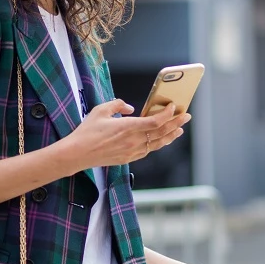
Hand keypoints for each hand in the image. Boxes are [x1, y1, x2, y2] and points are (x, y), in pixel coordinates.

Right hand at [62, 98, 190, 169]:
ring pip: (157, 144)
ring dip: (170, 136)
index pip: (155, 121)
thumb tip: (130, 108)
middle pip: (161, 132)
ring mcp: (131, 151)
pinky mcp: (128, 158)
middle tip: (186, 116)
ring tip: (178, 130)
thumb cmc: (87, 131)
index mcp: (127, 127)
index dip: (168, 114)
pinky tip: (160, 140)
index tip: (174, 107)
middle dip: (175, 123)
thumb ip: (117, 105)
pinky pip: (147, 151)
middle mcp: (133, 140)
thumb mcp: (100, 110)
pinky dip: (157, 144)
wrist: (77, 154)